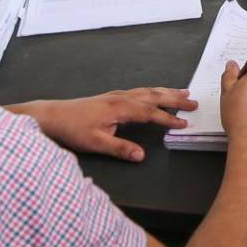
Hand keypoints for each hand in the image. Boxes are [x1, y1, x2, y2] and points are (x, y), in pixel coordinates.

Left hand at [11, 88, 194, 161]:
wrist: (53, 116)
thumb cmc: (73, 130)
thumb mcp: (96, 143)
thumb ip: (120, 148)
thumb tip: (141, 156)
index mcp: (120, 108)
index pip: (150, 113)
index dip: (168, 118)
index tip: (184, 123)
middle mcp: (121, 98)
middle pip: (153, 96)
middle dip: (174, 99)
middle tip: (193, 102)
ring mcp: (116, 95)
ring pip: (147, 90)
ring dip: (165, 91)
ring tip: (182, 92)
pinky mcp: (111, 96)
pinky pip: (139, 90)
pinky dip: (152, 90)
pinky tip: (154, 92)